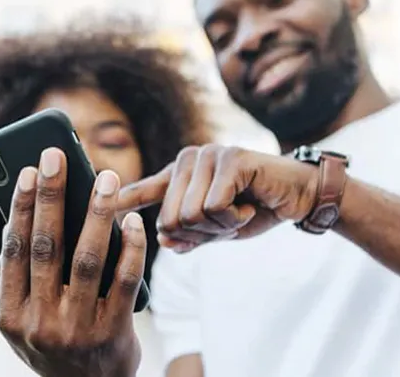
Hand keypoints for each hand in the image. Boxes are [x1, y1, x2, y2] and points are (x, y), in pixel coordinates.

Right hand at [0, 147, 143, 376]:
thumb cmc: (56, 344)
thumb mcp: (26, 322)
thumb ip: (19, 279)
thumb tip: (18, 221)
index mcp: (11, 316)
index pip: (15, 250)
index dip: (20, 207)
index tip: (27, 170)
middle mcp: (39, 323)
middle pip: (46, 245)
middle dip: (50, 195)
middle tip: (56, 155)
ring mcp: (76, 329)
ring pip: (87, 257)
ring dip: (96, 211)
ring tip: (106, 177)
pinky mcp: (113, 332)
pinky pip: (124, 279)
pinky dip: (129, 246)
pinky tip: (131, 220)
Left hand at [118, 144, 319, 251]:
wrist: (300, 197)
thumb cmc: (258, 208)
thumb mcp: (219, 228)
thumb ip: (191, 235)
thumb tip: (164, 242)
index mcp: (183, 174)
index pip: (147, 189)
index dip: (125, 198)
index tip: (100, 205)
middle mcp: (190, 159)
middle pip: (171, 218)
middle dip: (202, 233)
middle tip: (229, 220)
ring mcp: (209, 156)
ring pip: (190, 215)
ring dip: (221, 226)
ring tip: (241, 210)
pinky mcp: (230, 159)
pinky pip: (214, 207)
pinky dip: (234, 217)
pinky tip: (251, 204)